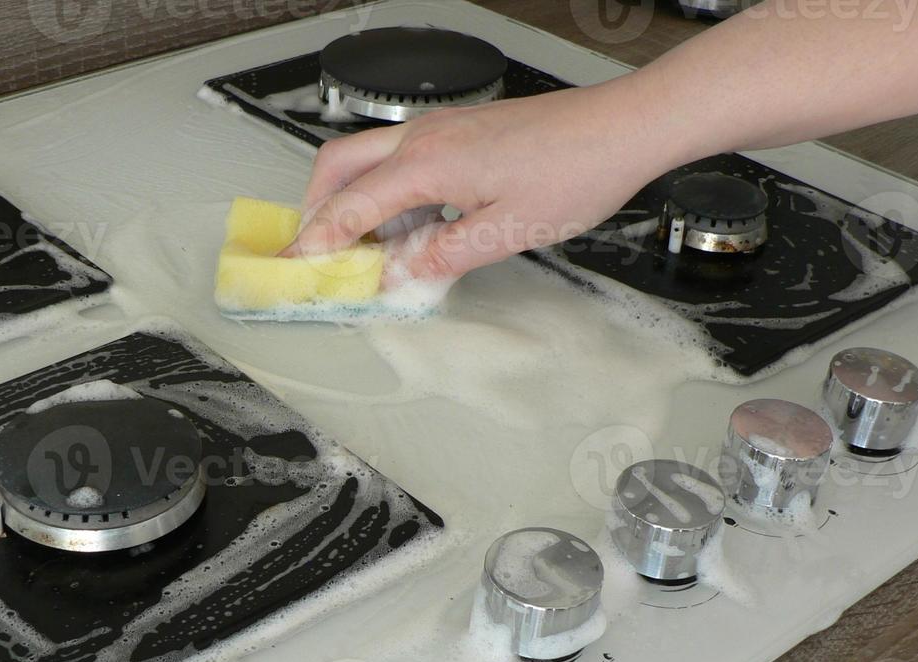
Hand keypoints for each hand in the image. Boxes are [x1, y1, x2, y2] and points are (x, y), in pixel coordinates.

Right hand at [284, 78, 683, 282]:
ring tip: (363, 250)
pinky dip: (385, 192)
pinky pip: (400, 160)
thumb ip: (443, 257)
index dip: (317, 243)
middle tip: (315, 254)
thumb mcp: (505, 232)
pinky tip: (408, 226)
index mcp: (426, 164)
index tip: (295, 269)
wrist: (622, 128)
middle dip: (315, 210)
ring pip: (367, 159)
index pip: (350, 207)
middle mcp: (423, 139)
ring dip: (351, 201)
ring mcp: (441, 130)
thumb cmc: (575, 171)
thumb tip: (401, 277)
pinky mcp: (460, 131)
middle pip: (339, 166)